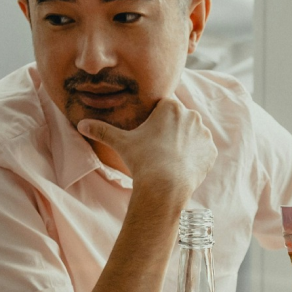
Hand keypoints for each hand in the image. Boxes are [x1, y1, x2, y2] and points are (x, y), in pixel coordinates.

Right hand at [77, 98, 216, 197]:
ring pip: (191, 135)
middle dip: (169, 131)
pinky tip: (180, 166)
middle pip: (178, 120)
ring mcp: (205, 133)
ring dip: (182, 143)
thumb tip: (80, 124)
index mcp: (171, 106)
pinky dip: (193, 157)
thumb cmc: (143, 160)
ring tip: (168, 159)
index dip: (155, 120)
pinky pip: (201, 151)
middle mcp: (192, 115)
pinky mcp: (211, 150)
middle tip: (157, 149)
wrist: (166, 185)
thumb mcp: (120, 142)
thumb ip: (102, 130)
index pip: (163, 107)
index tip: (149, 134)